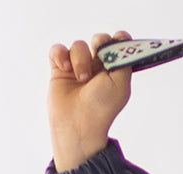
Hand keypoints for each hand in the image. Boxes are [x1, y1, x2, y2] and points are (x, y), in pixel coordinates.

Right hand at [48, 32, 132, 171]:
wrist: (79, 124)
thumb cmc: (102, 107)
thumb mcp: (121, 84)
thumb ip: (124, 61)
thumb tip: (121, 41)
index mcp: (114, 71)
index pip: (118, 46)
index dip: (118, 39)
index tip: (118, 40)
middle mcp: (97, 68)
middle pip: (99, 39)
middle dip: (100, 42)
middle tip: (99, 52)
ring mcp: (77, 68)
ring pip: (78, 45)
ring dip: (80, 58)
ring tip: (82, 77)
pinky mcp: (59, 69)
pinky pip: (57, 49)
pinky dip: (60, 54)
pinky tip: (65, 68)